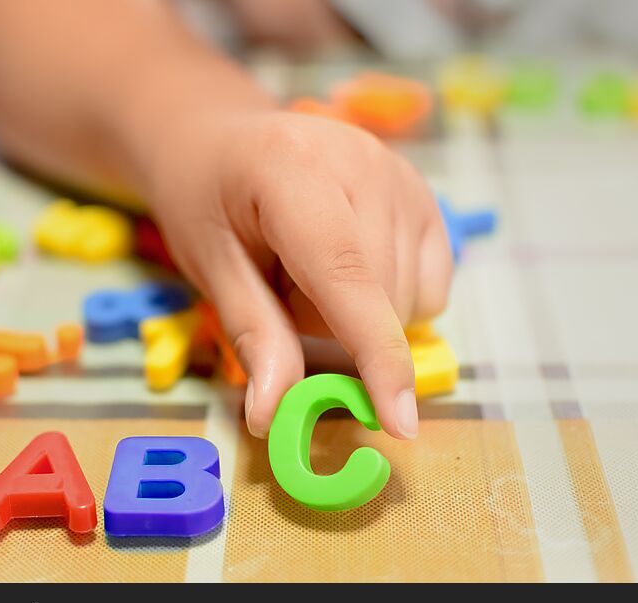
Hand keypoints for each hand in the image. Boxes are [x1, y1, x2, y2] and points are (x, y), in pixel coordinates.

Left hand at [147, 110, 452, 438]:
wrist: (226, 145)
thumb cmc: (208, 204)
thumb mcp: (210, 268)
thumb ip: (252, 337)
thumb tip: (272, 415)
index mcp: (293, 170)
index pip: (347, 274)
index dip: (374, 353)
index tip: (400, 422)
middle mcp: (364, 161)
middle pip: (378, 299)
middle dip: (327, 328)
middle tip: (279, 290)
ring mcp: (403, 174)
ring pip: (407, 300)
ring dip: (356, 316)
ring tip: (308, 270)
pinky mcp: (426, 194)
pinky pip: (430, 287)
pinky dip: (391, 302)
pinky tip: (350, 270)